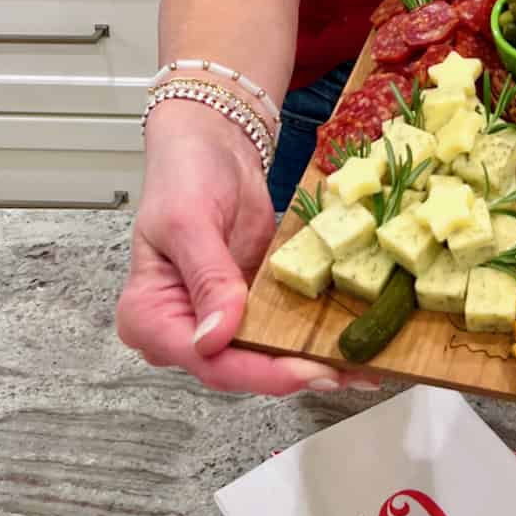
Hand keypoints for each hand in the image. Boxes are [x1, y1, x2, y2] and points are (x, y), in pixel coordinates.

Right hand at [116, 102, 350, 393]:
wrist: (213, 141)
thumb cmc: (186, 174)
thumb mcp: (190, 222)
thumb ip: (207, 278)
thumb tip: (214, 337)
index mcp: (151, 318)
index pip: (208, 360)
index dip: (260, 371)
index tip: (306, 371)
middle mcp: (184, 329)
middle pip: (240, 366)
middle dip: (295, 373)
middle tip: (349, 372)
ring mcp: (220, 318)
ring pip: (266, 354)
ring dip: (313, 361)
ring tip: (364, 367)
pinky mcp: (251, 303)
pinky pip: (282, 326)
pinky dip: (314, 335)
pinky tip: (353, 341)